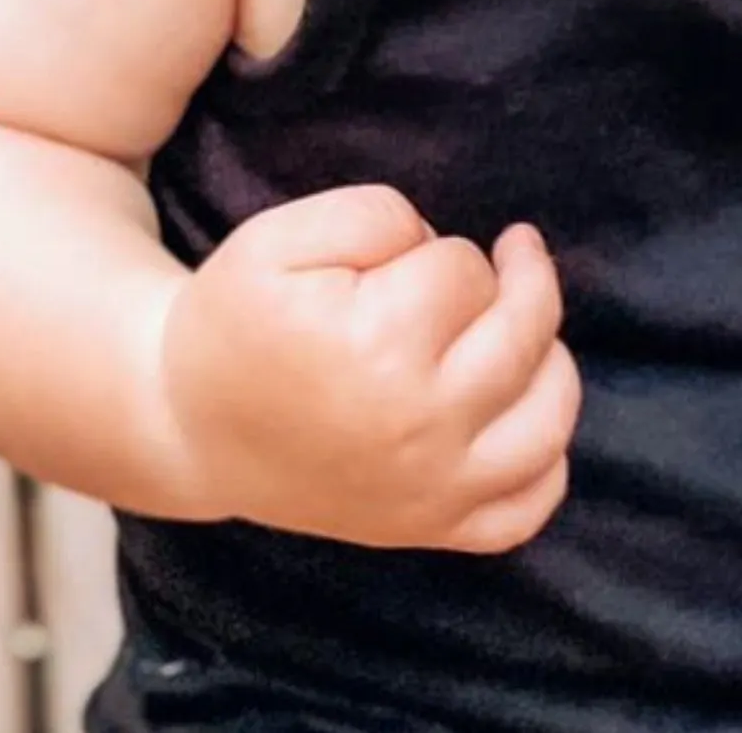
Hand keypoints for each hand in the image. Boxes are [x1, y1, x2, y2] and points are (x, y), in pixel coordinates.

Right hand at [158, 184, 579, 552]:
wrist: (191, 430)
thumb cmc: (235, 325)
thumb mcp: (277, 237)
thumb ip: (372, 213)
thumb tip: (437, 242)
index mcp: (378, 348)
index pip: (464, 267)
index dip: (436, 248)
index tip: (391, 266)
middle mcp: (420, 426)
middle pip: (523, 328)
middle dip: (514, 280)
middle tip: (502, 254)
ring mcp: (434, 489)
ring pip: (550, 413)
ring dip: (548, 355)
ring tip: (520, 322)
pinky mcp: (434, 529)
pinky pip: (530, 506)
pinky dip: (547, 458)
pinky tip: (521, 410)